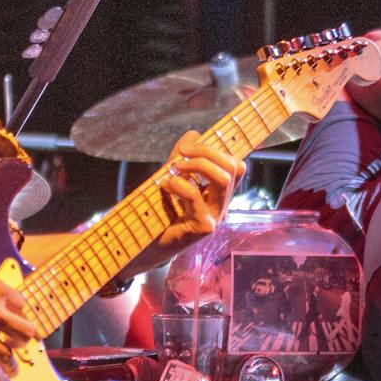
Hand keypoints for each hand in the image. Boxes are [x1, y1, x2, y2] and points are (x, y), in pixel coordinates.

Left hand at [148, 129, 243, 259]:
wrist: (144, 246)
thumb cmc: (158, 214)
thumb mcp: (171, 178)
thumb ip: (182, 158)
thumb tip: (194, 134)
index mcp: (219, 194)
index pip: (236, 165)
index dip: (218, 149)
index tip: (191, 146)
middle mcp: (222, 205)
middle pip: (232, 167)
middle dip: (207, 151)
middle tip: (182, 152)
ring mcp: (216, 217)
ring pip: (222, 179)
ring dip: (196, 165)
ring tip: (174, 168)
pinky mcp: (204, 228)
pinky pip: (197, 196)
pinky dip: (179, 185)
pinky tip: (166, 187)